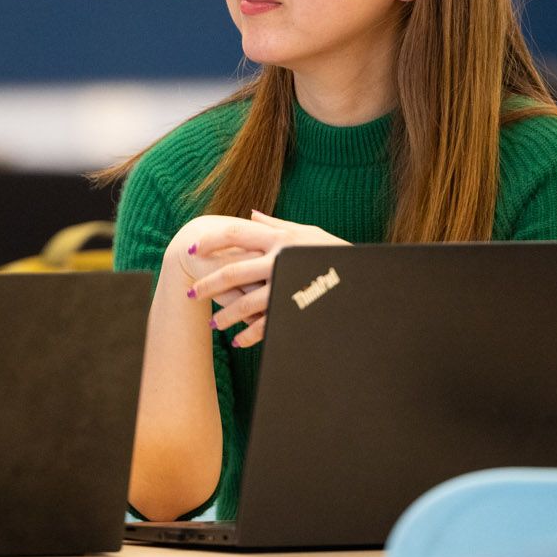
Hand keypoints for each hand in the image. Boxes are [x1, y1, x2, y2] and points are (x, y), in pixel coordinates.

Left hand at [183, 210, 347, 348]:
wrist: (365, 274)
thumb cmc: (333, 250)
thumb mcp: (306, 231)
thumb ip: (275, 225)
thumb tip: (251, 215)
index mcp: (279, 238)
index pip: (235, 234)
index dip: (211, 240)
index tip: (193, 250)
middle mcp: (279, 257)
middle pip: (233, 270)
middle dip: (208, 284)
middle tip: (191, 294)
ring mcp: (287, 283)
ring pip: (246, 301)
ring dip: (227, 315)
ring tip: (215, 324)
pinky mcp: (296, 305)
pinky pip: (267, 323)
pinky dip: (251, 334)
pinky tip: (239, 341)